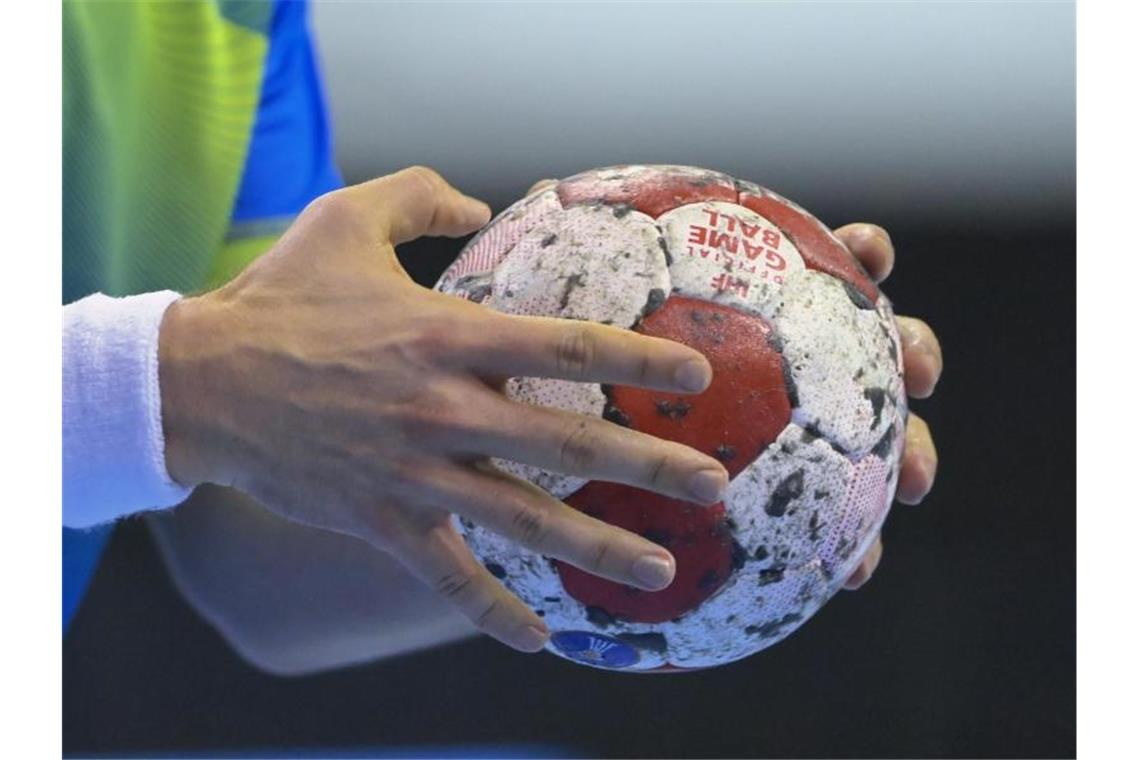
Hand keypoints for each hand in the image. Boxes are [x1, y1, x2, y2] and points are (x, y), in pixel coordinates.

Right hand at [158, 167, 729, 652]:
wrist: (201, 380)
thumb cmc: (280, 295)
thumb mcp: (347, 217)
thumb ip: (422, 196)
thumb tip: (481, 198)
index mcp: (446, 336)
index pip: (569, 347)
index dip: (641, 359)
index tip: (698, 374)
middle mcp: (443, 409)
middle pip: (568, 444)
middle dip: (650, 467)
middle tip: (714, 486)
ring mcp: (414, 473)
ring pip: (523, 521)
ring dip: (598, 549)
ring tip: (662, 573)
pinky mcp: (382, 519)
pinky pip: (446, 576)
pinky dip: (492, 612)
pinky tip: (541, 641)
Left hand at [527, 181, 943, 590]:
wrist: (570, 465)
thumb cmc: (577, 384)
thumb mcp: (562, 323)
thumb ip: (568, 264)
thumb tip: (537, 193)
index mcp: (758, 315)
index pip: (820, 266)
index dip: (856, 252)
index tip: (869, 251)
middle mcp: (792, 373)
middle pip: (871, 348)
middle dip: (911, 351)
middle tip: (918, 370)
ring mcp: (796, 442)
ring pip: (873, 443)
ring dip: (909, 456)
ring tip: (913, 486)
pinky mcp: (784, 507)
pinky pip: (828, 527)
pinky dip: (847, 545)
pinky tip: (849, 571)